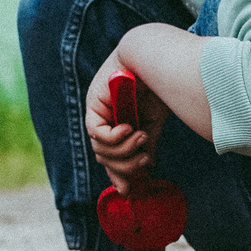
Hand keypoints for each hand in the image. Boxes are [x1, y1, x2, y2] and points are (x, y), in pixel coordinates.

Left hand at [85, 51, 164, 192]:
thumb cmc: (156, 87)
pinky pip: (97, 133)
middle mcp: (104, 122)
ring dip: (125, 151)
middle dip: (126, 166)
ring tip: (142, 139)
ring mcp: (97, 114)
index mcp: (117, 128)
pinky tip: (129, 130)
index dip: (118, 177)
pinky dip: (114, 138)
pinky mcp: (93, 105)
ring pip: (101, 150)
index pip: (111, 159)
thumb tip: (148, 169)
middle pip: (105, 159)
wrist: (154, 58)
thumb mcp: (153, 123)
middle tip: (145, 159)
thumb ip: (146, 145)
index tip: (131, 191)